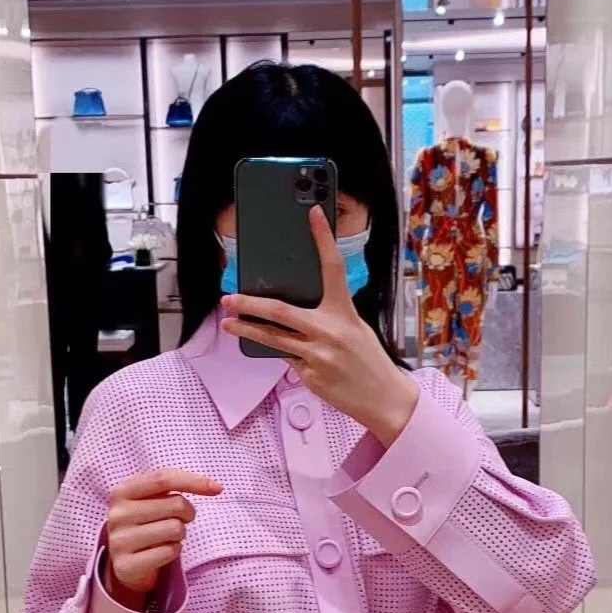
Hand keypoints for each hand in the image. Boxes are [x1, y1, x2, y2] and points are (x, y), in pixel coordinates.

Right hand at [105, 468, 221, 605]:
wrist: (125, 562)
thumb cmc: (147, 523)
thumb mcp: (152, 499)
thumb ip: (176, 484)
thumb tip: (215, 487)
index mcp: (122, 491)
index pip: (163, 478)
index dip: (194, 481)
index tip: (217, 489)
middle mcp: (118, 514)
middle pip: (175, 504)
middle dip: (187, 513)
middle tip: (177, 520)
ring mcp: (119, 540)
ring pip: (176, 529)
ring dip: (180, 535)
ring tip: (166, 538)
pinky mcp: (126, 565)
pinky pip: (170, 552)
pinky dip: (174, 551)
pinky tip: (160, 552)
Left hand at [219, 206, 418, 446]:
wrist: (383, 398)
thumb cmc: (368, 361)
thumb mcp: (355, 329)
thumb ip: (328, 317)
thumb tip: (292, 310)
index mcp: (345, 312)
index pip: (332, 268)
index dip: (323, 238)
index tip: (313, 214)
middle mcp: (330, 330)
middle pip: (280, 310)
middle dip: (249, 303)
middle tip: (229, 298)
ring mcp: (318, 355)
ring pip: (272, 338)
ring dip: (246, 330)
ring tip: (229, 324)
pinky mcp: (310, 375)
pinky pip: (285, 359)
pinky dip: (280, 354)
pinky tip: (279, 354)